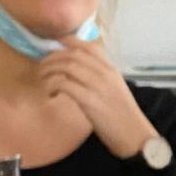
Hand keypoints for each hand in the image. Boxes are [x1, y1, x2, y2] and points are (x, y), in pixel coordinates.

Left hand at [38, 39, 156, 158]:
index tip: (56, 44)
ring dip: (50, 71)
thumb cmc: (122, 114)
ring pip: (67, 67)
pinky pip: (65, 85)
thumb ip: (100, 76)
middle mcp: (104, 73)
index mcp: (111, 69)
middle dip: (53, 58)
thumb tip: (78, 70)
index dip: (70, 41)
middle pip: (73, 55)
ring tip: (43, 80)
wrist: (133, 134)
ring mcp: (97, 86)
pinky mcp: (89, 101)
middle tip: (43, 67)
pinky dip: (53, 86)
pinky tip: (51, 93)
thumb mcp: (115, 88)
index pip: (89, 47)